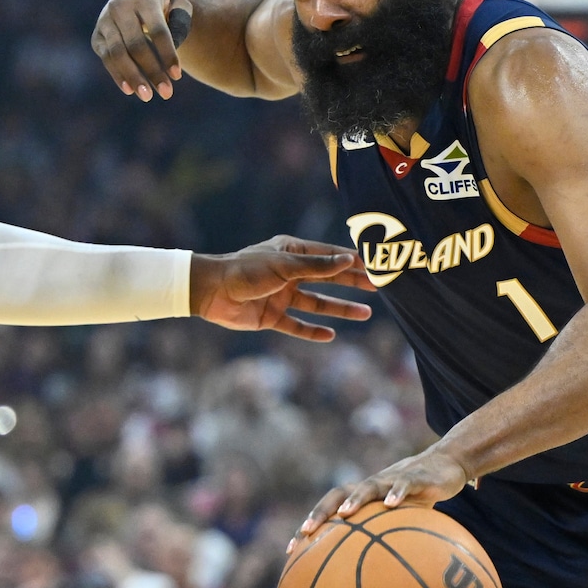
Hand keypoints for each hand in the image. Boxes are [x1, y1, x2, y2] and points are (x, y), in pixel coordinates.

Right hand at [91, 0, 191, 101]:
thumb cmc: (164, 6)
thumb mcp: (179, 7)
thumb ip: (181, 24)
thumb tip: (171, 50)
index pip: (157, 31)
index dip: (167, 54)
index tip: (177, 76)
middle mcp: (120, 7)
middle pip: (136, 45)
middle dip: (152, 71)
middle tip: (167, 93)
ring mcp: (105, 21)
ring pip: (118, 54)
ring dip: (133, 77)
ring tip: (147, 97)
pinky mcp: (97, 36)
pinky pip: (106, 59)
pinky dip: (117, 75)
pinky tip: (130, 90)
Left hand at [192, 236, 374, 341]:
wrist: (210, 291)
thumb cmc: (245, 270)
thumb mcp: (284, 265)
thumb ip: (317, 266)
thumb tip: (348, 259)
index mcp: (291, 253)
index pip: (328, 256)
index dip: (351, 261)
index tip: (375, 267)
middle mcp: (288, 273)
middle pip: (327, 280)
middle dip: (351, 285)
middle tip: (377, 290)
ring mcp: (280, 295)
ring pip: (316, 303)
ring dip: (339, 309)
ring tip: (364, 314)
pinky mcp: (271, 316)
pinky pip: (296, 325)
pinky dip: (312, 330)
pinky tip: (330, 335)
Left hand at [286, 448, 469, 551]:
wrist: (445, 467)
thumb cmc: (418, 501)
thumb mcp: (404, 524)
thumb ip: (390, 548)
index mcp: (363, 500)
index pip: (329, 511)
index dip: (311, 528)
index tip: (291, 550)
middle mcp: (371, 488)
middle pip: (337, 495)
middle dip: (321, 512)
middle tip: (306, 531)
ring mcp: (391, 481)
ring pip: (367, 486)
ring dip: (355, 498)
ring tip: (346, 514)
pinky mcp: (414, 478)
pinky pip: (403, 484)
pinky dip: (396, 493)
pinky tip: (391, 505)